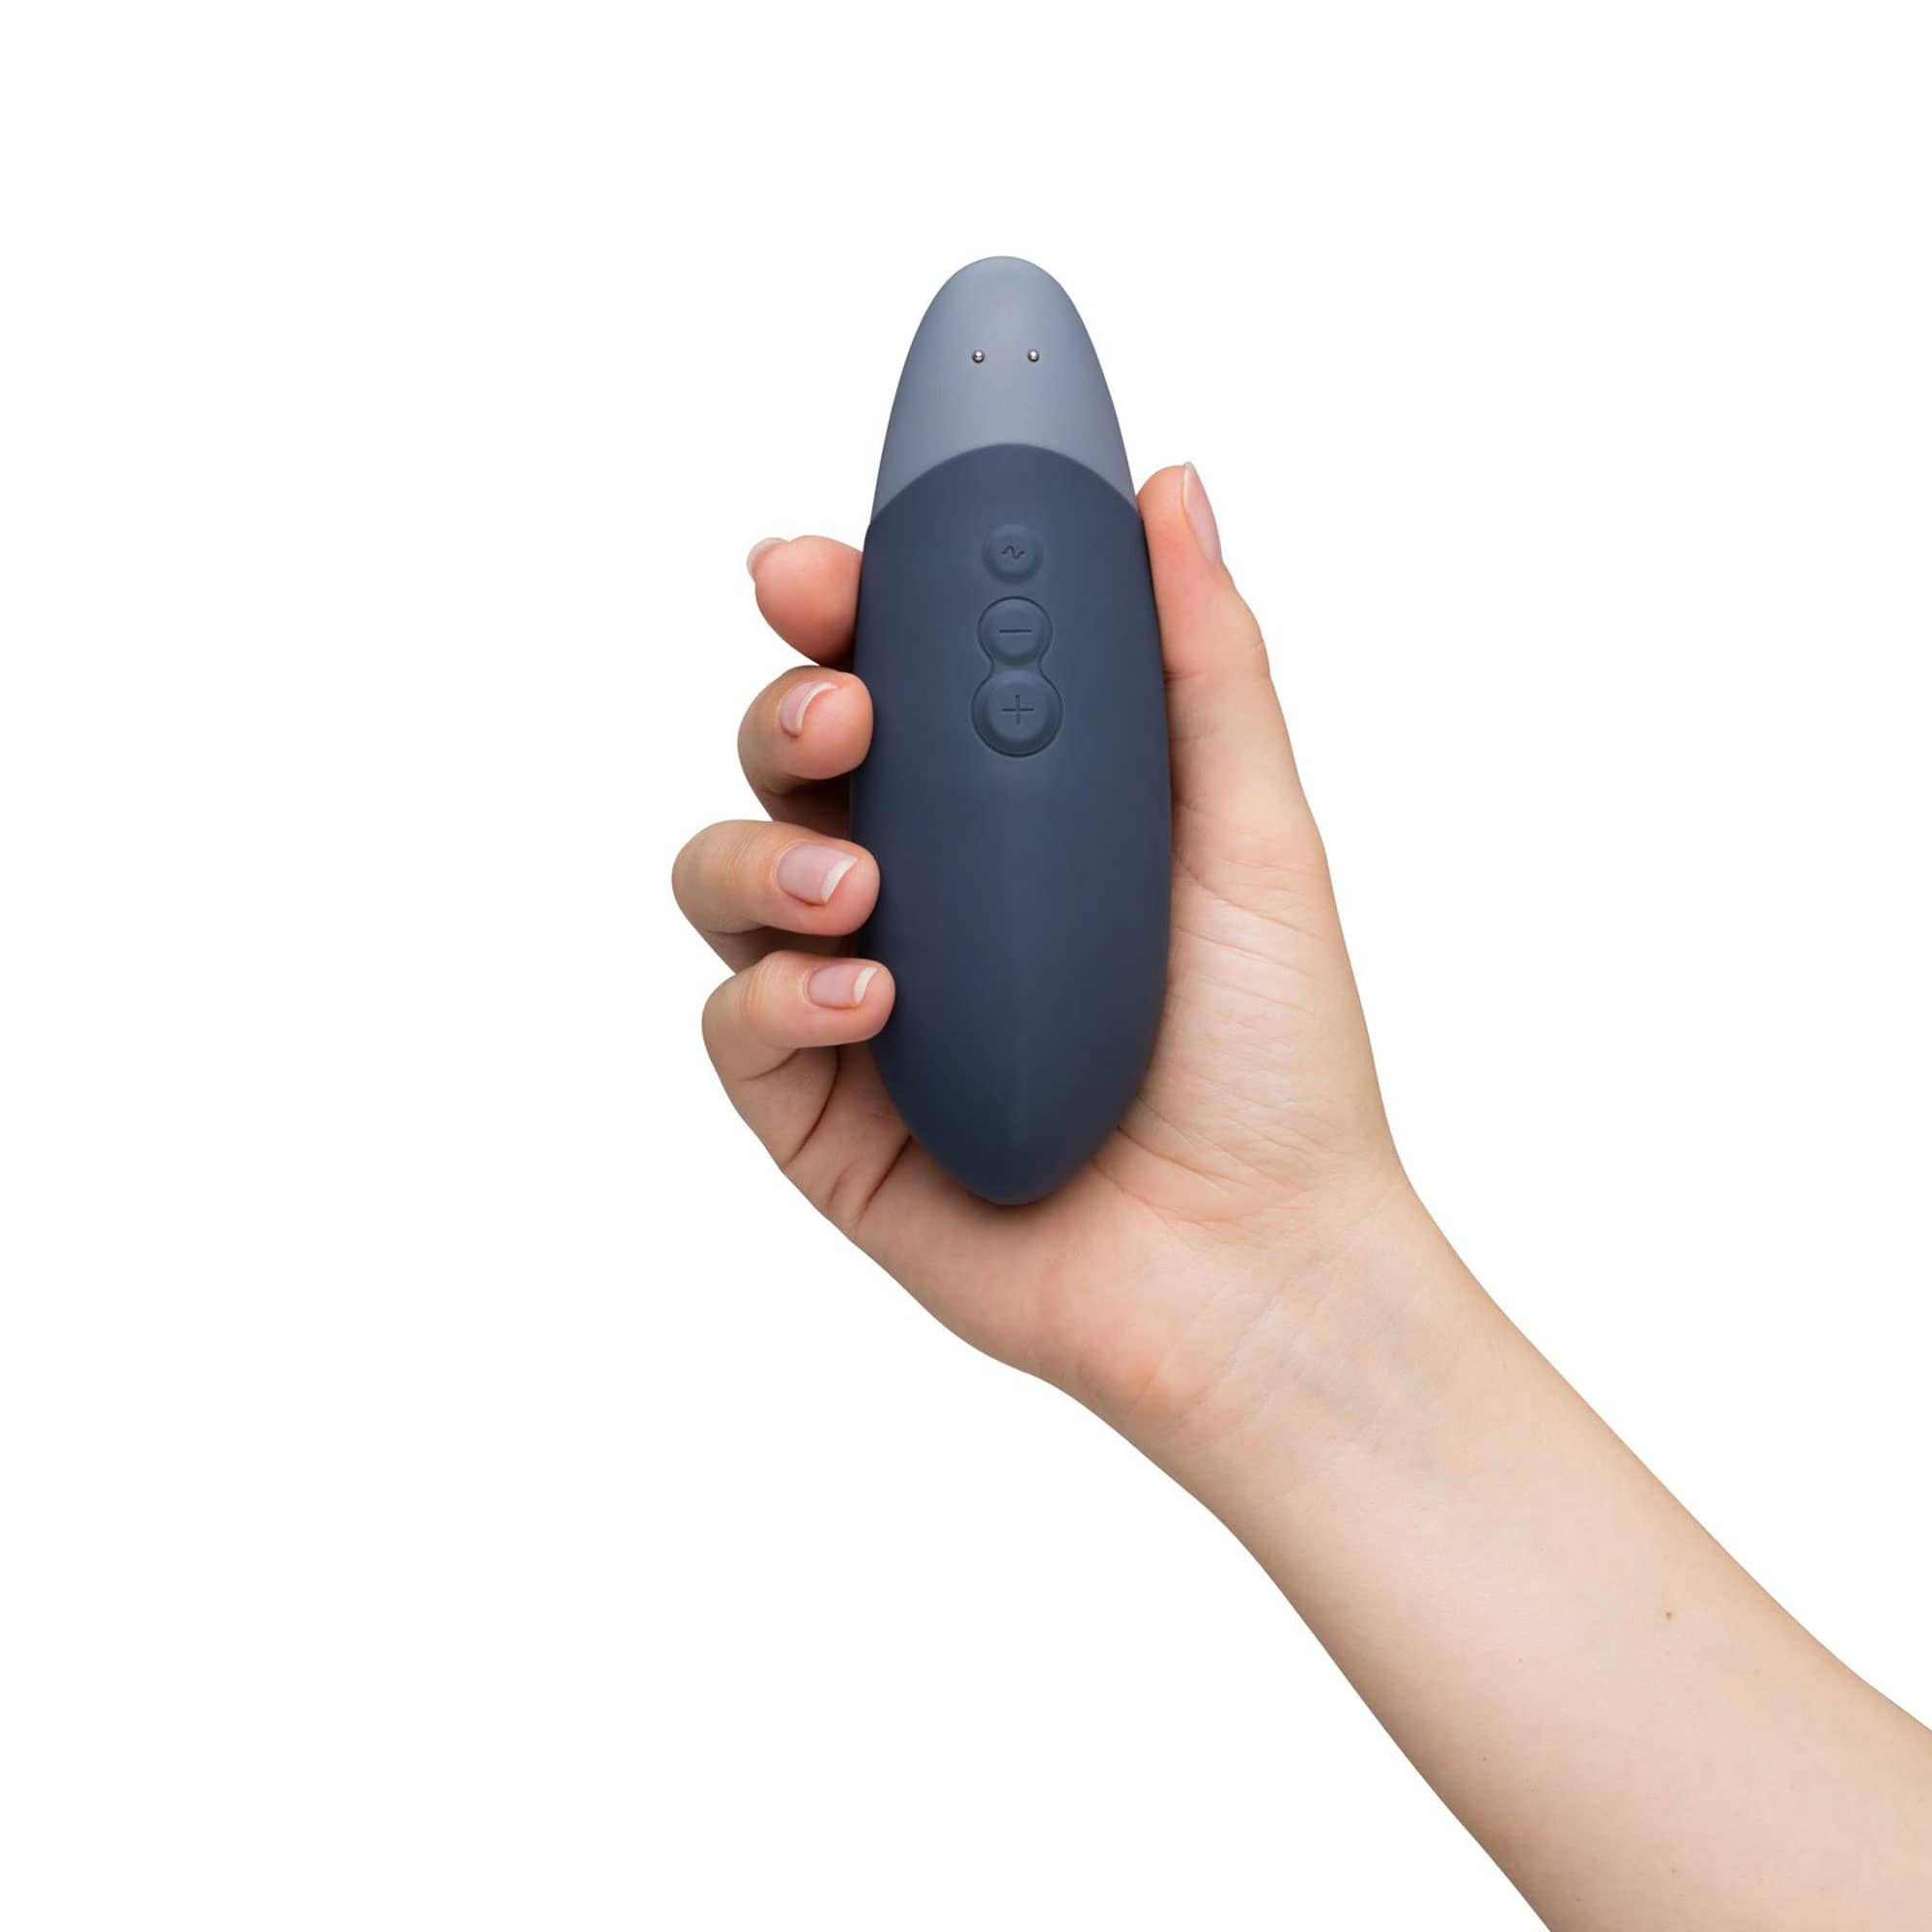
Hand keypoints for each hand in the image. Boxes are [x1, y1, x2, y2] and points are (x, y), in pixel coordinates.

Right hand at [673, 465, 1418, 1455]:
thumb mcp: (1251, 836)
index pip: (887, 675)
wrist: (1261, 1267)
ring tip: (860, 886)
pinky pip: (736, 1029)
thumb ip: (1200, 661)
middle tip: (842, 710)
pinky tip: (867, 1001)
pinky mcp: (819, 1119)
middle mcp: (916, 893)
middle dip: (782, 713)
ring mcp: (856, 1005)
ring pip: (727, 880)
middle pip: (785, 762)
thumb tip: (1170, 486)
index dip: (836, 607)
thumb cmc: (1272, 1058)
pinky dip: (777, 998)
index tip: (820, 566)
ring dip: (762, 854)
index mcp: (1003, 813)